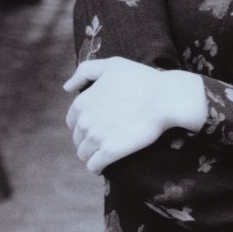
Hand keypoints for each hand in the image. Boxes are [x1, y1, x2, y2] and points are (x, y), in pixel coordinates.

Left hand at [63, 57, 206, 173]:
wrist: (166, 99)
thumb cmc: (142, 79)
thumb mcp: (112, 64)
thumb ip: (85, 71)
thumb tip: (67, 88)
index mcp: (82, 102)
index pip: (72, 121)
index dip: (85, 123)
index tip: (99, 123)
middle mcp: (85, 121)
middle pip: (78, 139)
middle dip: (88, 139)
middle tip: (106, 136)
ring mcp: (97, 138)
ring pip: (84, 154)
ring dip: (92, 154)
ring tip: (106, 150)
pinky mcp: (110, 152)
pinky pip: (94, 166)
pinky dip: (97, 167)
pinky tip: (105, 165)